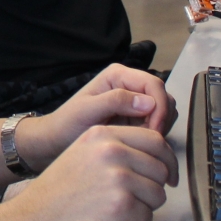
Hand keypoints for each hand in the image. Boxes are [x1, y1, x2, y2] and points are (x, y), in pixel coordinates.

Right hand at [2, 124, 177, 220]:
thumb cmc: (55, 195)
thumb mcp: (81, 153)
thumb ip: (114, 147)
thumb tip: (153, 154)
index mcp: (102, 134)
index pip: (154, 139)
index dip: (166, 159)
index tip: (168, 173)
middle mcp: (111, 151)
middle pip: (161, 167)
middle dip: (154, 186)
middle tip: (136, 198)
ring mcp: (117, 177)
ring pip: (158, 194)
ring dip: (144, 207)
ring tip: (116, 210)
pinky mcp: (121, 205)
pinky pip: (147, 218)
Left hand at [19, 64, 176, 170]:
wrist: (57, 140)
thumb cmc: (66, 124)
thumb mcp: (87, 111)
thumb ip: (115, 101)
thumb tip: (148, 102)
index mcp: (118, 76)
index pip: (154, 85)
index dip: (160, 107)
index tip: (154, 130)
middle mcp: (128, 85)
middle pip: (163, 97)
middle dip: (160, 119)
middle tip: (148, 141)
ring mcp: (133, 102)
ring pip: (163, 111)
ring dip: (158, 128)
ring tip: (139, 143)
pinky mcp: (135, 118)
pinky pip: (156, 124)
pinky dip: (154, 135)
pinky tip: (138, 145)